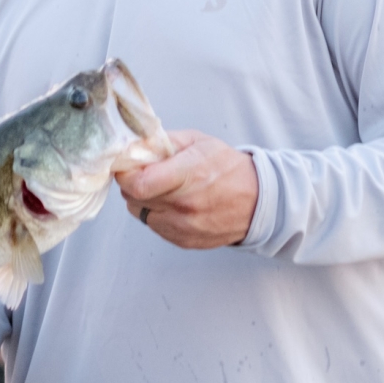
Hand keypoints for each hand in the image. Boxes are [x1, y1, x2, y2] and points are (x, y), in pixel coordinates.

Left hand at [115, 128, 256, 249]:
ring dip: (143, 199)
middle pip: (133, 197)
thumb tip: (135, 144)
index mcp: (188, 176)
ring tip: (163, 188)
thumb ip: (164, 141)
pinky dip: (156, 214)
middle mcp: (184, 205)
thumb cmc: (228, 167)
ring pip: (140, 213)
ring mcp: (183, 227)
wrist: (258, 201)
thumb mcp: (198, 141)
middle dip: (132, 183)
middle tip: (145, 172)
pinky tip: (173, 203)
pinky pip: (154, 226)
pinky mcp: (183, 241)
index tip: (127, 164)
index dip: (125, 173)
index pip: (138, 184)